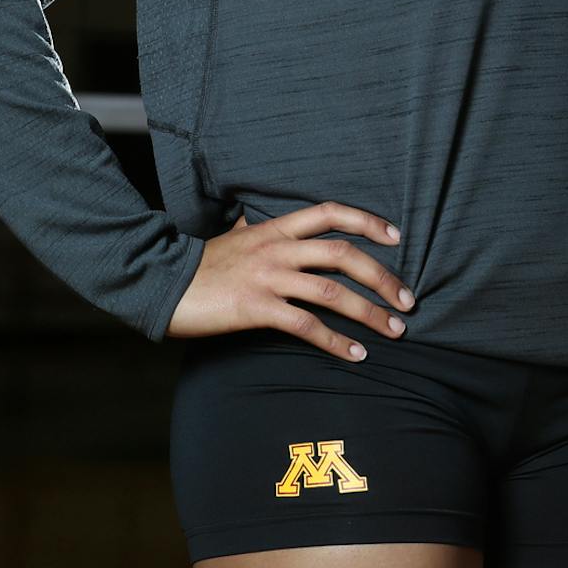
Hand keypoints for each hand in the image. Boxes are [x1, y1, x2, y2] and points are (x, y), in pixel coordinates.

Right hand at [168, 202, 413, 360]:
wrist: (159, 284)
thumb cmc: (199, 265)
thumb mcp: (234, 238)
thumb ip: (258, 229)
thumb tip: (262, 217)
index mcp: (275, 229)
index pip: (331, 213)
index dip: (367, 221)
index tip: (397, 236)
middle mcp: (277, 249)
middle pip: (344, 255)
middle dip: (383, 277)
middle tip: (408, 300)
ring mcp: (268, 278)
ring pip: (332, 292)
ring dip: (370, 313)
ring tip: (394, 330)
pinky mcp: (256, 308)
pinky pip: (306, 325)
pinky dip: (336, 341)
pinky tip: (355, 354)